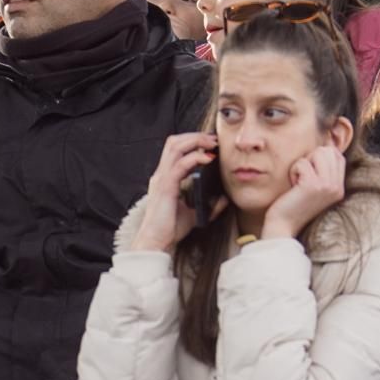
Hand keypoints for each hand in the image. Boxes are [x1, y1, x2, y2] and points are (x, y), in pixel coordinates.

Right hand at [128, 132, 223, 253]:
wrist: (156, 243)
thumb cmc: (170, 228)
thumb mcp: (193, 213)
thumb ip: (207, 204)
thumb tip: (224, 198)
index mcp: (165, 178)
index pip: (176, 149)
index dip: (193, 141)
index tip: (211, 143)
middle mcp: (161, 175)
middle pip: (174, 142)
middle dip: (195, 136)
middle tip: (214, 139)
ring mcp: (162, 179)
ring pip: (175, 147)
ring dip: (196, 141)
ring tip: (212, 144)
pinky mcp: (166, 187)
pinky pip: (180, 165)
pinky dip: (195, 158)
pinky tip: (208, 159)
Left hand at [260, 144, 345, 239]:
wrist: (282, 227)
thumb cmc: (292, 205)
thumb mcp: (314, 187)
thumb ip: (323, 170)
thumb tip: (324, 144)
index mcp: (339, 187)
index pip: (337, 155)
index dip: (320, 157)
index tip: (309, 174)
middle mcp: (337, 186)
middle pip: (328, 151)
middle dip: (311, 159)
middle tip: (302, 178)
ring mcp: (327, 186)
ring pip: (318, 153)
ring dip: (303, 164)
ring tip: (298, 181)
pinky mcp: (314, 186)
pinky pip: (303, 163)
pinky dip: (294, 171)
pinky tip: (293, 186)